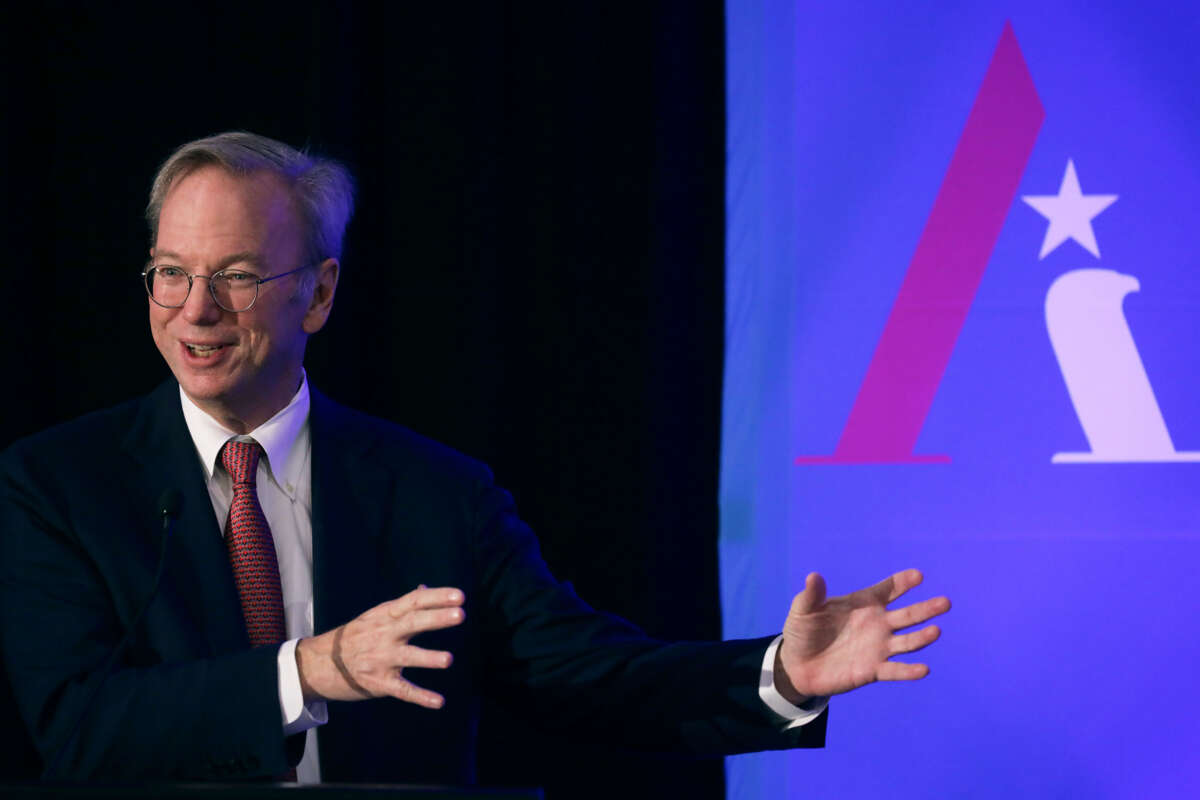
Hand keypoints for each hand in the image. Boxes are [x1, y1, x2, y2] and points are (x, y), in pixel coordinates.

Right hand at [296, 585, 464, 707]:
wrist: (319, 664)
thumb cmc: (355, 637)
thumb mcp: (376, 616)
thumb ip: (403, 605)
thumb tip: (426, 588)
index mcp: (385, 615)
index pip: (414, 602)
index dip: (437, 597)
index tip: (459, 595)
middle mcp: (384, 635)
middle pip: (413, 623)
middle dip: (436, 619)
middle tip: (460, 614)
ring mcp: (381, 659)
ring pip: (408, 657)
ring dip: (428, 658)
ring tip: (448, 660)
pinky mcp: (379, 683)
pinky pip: (402, 690)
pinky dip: (420, 696)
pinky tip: (439, 702)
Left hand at [774, 569, 949, 702]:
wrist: (797, 665)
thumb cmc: (802, 632)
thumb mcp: (802, 610)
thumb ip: (811, 595)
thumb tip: (814, 576)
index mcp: (863, 604)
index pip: (888, 590)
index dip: (902, 582)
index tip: (918, 575)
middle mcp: (877, 624)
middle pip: (907, 615)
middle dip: (926, 608)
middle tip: (946, 602)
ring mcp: (878, 647)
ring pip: (907, 642)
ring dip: (922, 637)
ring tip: (936, 631)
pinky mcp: (873, 670)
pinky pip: (895, 670)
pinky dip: (909, 671)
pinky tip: (923, 669)